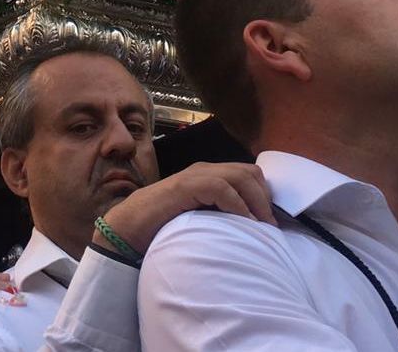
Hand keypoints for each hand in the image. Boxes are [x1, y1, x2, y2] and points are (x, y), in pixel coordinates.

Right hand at [98, 161, 275, 255]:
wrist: (128, 228)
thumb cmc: (163, 227)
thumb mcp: (200, 218)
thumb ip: (219, 214)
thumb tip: (249, 228)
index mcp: (209, 176)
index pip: (248, 174)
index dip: (263, 194)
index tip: (269, 220)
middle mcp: (204, 170)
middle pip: (249, 172)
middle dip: (264, 197)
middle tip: (269, 226)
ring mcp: (194, 175)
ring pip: (239, 176)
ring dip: (255, 201)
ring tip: (260, 226)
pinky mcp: (185, 186)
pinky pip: (221, 188)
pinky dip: (237, 205)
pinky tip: (243, 223)